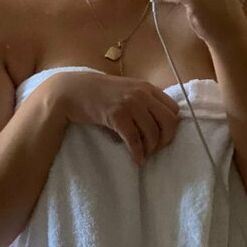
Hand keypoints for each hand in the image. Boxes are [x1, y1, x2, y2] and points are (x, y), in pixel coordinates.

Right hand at [45, 69, 179, 166]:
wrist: (72, 90)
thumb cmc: (99, 93)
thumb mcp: (126, 91)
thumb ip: (143, 101)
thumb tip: (158, 124)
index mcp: (147, 88)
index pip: (174, 109)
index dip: (171, 127)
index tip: (162, 137)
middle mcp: (142, 94)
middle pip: (169, 122)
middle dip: (165, 140)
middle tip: (155, 149)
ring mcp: (129, 104)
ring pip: (152, 133)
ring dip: (150, 149)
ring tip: (143, 155)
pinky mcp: (116, 115)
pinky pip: (134, 139)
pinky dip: (137, 152)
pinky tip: (135, 159)